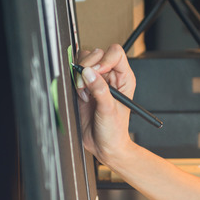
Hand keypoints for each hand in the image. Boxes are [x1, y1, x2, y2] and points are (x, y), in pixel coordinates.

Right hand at [75, 44, 135, 164]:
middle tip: (87, 85)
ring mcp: (97, 81)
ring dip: (80, 75)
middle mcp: (111, 76)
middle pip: (97, 54)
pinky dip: (75, 82)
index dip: (104, 60)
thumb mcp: (109, 110)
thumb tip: (89, 73)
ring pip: (85, 61)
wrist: (105, 146)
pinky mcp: (85, 87)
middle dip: (88, 68)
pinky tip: (82, 96)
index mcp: (124, 78)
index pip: (115, 54)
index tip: (97, 73)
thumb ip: (100, 90)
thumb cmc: (115, 131)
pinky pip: (76, 74)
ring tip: (85, 92)